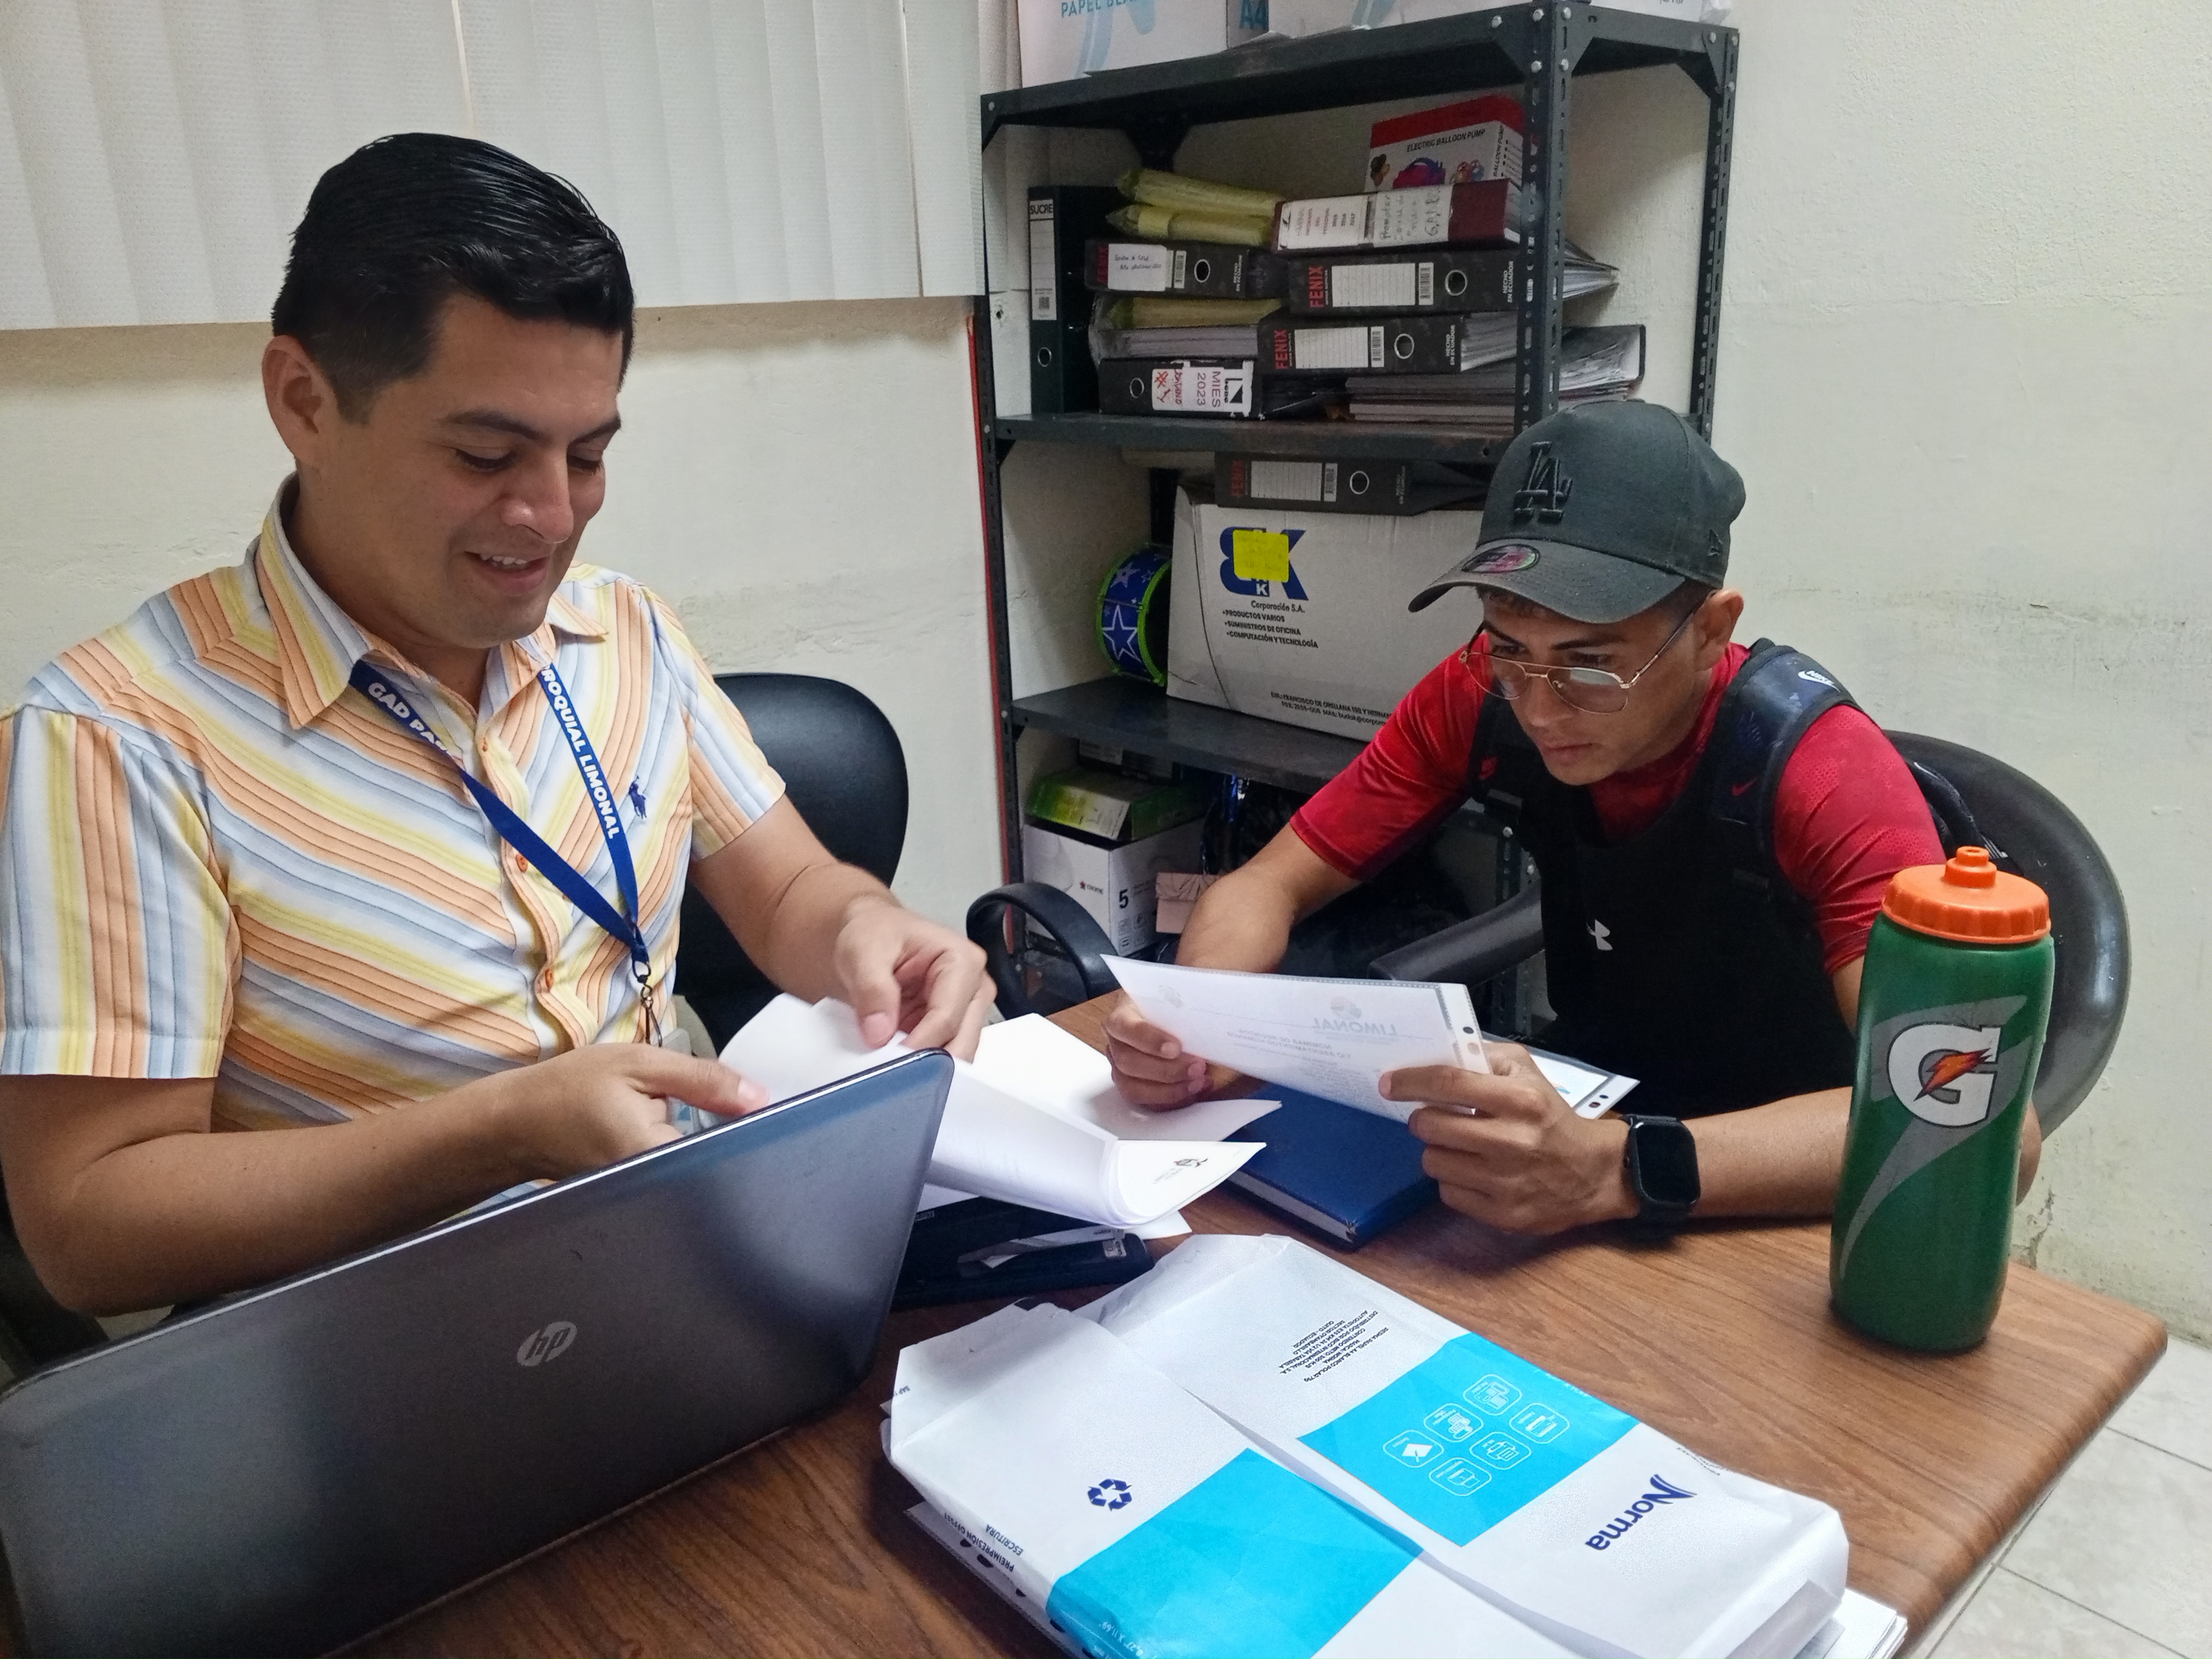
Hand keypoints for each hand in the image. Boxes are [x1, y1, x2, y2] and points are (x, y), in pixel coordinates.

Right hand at [494, 1043, 769, 1181]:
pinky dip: (679, 1157)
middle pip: (714, 1170)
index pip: (725, 1155)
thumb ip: (702, 1080)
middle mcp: (654, 1190)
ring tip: (686, 1124)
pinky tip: (667, 1137)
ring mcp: (644, 1200)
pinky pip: (675, 1179)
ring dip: (702, 1148)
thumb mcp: (638, 1065)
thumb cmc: (570, 1089)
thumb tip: (760, 1097)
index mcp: (656, 1156)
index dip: (747, 1134)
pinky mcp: (636, 1200)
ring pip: (695, 1174)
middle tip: (715, 1111)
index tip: (757, 1114)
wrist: (513, 1124)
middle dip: (725, 1141)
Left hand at [831, 899, 992, 1059]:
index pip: (947, 1017)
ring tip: (890, 1067)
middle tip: (891, 1073)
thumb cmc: (874, 932)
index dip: (918, 1045)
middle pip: (962, 1042)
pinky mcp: (952, 1027)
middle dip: (928, 1063)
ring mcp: (966, 1010)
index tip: (888, 1062)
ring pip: (956, 1055)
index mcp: (963, 960)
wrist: (869, 935)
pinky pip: (942, 1057)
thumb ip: (873, 990)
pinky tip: (896, 1064)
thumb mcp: (864, 952)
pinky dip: (920, 1065)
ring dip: (925, 1067)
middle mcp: (974, 988)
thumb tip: (880, 1033)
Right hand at [1104, 993, 1211, 1109]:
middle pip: (1128, 1062)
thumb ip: (1189, 992)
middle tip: (1197, 1066)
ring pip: (1133, 1088)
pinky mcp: (1134, 1086)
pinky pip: (1147, 1102)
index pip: (1124, 1027)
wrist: (1171, 1016)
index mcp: (1122, 1015)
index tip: (1176, 1047)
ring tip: (1197, 1082)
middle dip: (1166, 1070)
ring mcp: (1121, 1067)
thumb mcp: (1179, 989)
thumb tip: (1213, 995)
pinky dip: (1173, 1099)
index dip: (1148, 1039)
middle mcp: (1116, 1043)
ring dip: (1169, 1090)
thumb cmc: (1172, 1003)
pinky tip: (1195, 1090)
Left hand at [1388, 1043, 1636, 1235]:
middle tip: (1436, 1118)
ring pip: (1433, 1162)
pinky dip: (1454, 1181)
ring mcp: (1506, 1183)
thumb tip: (1436, 1056)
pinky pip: (1448, 1193)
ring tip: (1460, 1147)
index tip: (1388, 1084)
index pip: (1450, 1083)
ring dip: (1438, 1151)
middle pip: (1431, 1126)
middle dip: (1425, 1119)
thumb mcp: (1529, 1072)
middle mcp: (1513, 1141)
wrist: (1595, 1173)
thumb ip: (1485, 1058)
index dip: (1411, 1082)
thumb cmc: (1552, 1116)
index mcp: (1520, 1100)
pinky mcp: (1503, 1215)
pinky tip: (1474, 1172)